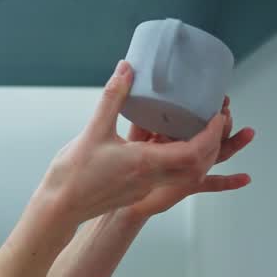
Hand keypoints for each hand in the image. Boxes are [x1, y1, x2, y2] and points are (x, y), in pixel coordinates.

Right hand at [39, 60, 231, 227]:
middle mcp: (151, 178)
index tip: (218, 115)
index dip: (211, 134)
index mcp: (146, 164)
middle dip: (213, 143)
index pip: (193, 152)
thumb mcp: (94, 130)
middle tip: (215, 119)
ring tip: (198, 129)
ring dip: (198, 154)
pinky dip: (179, 160)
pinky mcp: (137, 191)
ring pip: (185, 173)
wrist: (59, 208)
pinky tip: (169, 144)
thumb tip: (127, 68)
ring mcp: (145, 188)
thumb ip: (113, 97)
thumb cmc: (74, 174)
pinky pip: (169, 176)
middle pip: (197, 165)